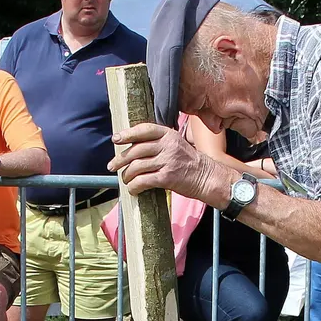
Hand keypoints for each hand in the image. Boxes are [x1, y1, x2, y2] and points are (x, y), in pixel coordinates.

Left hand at [109, 122, 226, 202]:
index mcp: (169, 135)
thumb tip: (134, 148)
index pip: (144, 130)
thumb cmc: (190, 163)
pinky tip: (133, 190)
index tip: (116, 139)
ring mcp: (168, 161)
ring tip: (125, 179)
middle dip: (120, 159)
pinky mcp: (168, 177)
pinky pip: (143, 181)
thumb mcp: (177, 145)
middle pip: (136, 150)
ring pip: (137, 166)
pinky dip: (135, 186)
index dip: (128, 134)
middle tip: (112, 166)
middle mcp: (168, 146)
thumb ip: (159, 143)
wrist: (208, 178)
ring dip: (127, 175)